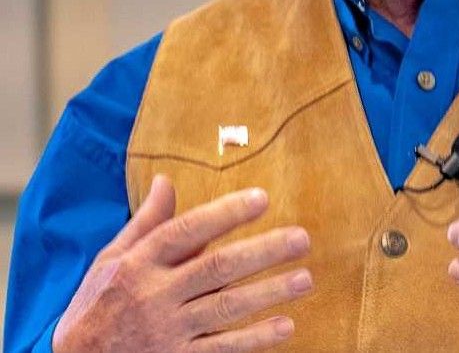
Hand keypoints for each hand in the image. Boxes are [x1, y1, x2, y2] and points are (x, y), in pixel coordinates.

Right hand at [53, 175, 312, 352]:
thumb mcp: (111, 259)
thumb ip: (146, 222)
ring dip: (269, 293)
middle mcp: (155, 296)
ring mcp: (168, 332)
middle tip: (302, 239)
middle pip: (217, 269)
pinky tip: (284, 327)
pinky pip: (221, 351)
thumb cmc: (96, 306)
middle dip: (263, 252)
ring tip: (304, 278)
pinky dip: (254, 340)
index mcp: (140, 263)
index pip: (187, 231)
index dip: (225, 214)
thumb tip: (166, 180)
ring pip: (226, 309)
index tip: (262, 198)